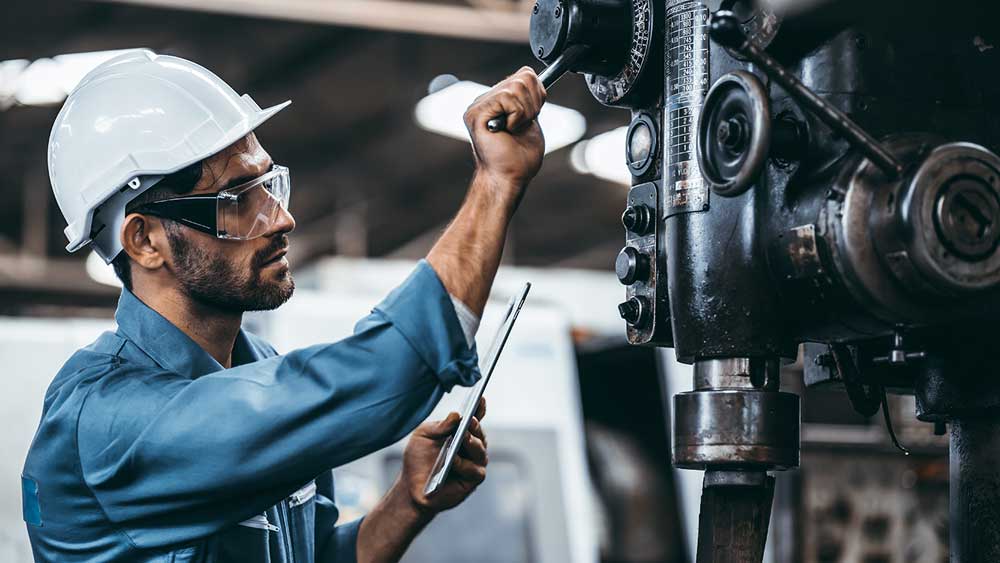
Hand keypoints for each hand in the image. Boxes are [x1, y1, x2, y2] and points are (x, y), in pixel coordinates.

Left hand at [399, 397, 488, 512]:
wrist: (411, 487)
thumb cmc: (418, 459)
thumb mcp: (423, 436)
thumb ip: (440, 426)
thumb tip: (456, 415)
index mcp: (461, 432)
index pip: (474, 418)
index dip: (479, 409)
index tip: (480, 398)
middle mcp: (472, 446)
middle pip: (479, 433)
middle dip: (475, 426)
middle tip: (470, 420)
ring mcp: (474, 463)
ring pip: (480, 450)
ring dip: (472, 443)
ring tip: (463, 437)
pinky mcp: (472, 480)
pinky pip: (474, 470)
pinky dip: (463, 464)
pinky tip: (453, 460)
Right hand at [463, 68, 545, 205]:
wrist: (509, 179)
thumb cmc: (519, 158)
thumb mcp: (530, 120)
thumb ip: (528, 98)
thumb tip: (530, 76)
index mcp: (496, 100)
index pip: (525, 74)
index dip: (538, 94)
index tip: (531, 117)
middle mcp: (484, 100)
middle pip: (524, 77)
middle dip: (534, 104)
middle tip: (522, 126)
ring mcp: (478, 106)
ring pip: (517, 86)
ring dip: (525, 112)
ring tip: (515, 129)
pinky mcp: (476, 113)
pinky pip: (508, 97)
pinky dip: (517, 116)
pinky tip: (508, 130)